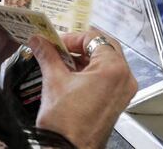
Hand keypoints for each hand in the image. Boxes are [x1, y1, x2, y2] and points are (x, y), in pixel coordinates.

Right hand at [28, 31, 137, 148]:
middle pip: (104, 47)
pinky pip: (106, 77)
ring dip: (84, 58)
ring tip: (62, 61)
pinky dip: (90, 71)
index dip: (71, 37)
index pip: (94, 38)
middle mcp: (124, 79)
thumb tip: (38, 41)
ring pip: (105, 62)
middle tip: (59, 47)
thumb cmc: (66, 124)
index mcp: (113, 69)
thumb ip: (47, 54)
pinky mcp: (116, 102)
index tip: (55, 42)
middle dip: (79, 45)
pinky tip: (71, 74)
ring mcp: (122, 92)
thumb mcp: (53, 80)